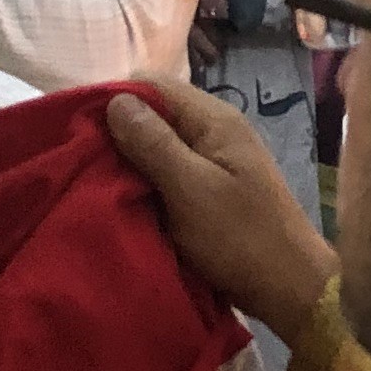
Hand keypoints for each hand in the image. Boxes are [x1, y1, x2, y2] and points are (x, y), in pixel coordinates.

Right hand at [108, 79, 333, 346]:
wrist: (290, 286)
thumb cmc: (240, 237)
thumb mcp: (190, 190)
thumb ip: (154, 143)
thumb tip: (116, 100)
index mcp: (213, 119)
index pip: (152, 83)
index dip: (114, 101)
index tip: (81, 133)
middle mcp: (215, 129)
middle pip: (155, 111)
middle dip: (119, 132)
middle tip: (85, 163)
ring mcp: (217, 158)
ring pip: (160, 142)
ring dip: (132, 159)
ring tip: (101, 181)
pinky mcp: (213, 186)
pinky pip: (171, 169)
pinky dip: (149, 179)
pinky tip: (130, 198)